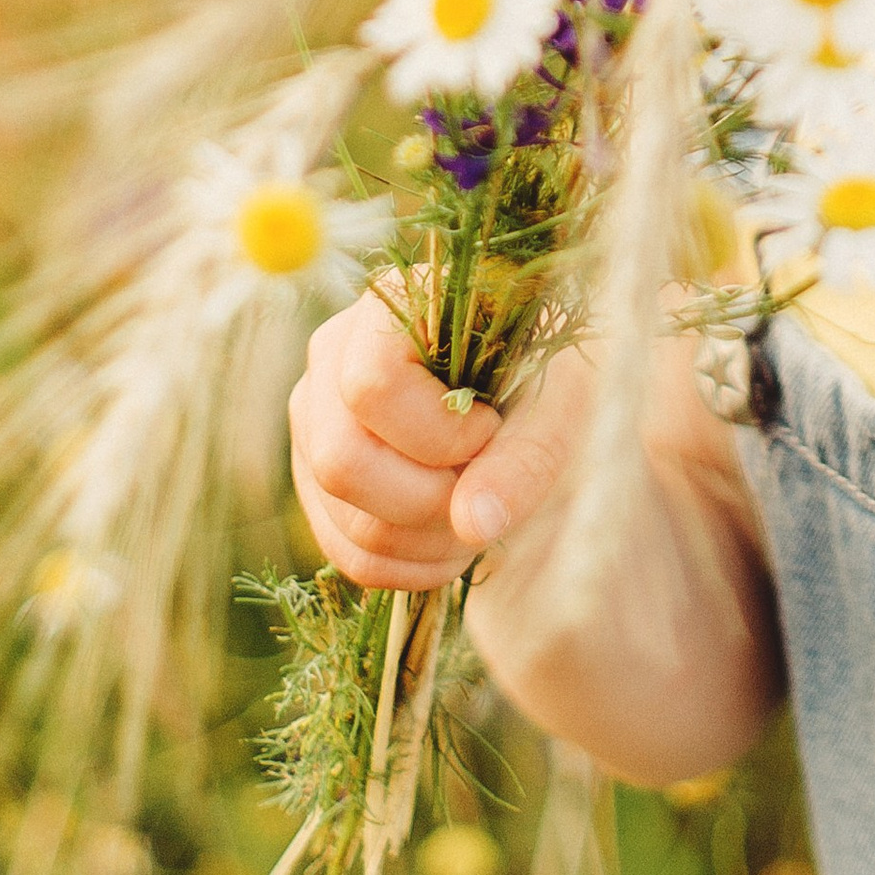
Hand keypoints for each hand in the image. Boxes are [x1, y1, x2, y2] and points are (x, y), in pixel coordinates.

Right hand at [288, 292, 590, 586]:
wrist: (530, 396)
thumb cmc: (546, 381)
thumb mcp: (560, 403)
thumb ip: (526, 455)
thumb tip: (473, 522)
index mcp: (389, 308)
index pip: (372, 385)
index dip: (437, 434)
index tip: (491, 430)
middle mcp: (331, 358)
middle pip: (343, 460)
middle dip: (430, 500)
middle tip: (489, 488)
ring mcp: (314, 423)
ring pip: (346, 518)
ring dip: (430, 539)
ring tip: (482, 511)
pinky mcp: (316, 479)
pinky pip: (346, 552)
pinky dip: (411, 565)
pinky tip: (454, 538)